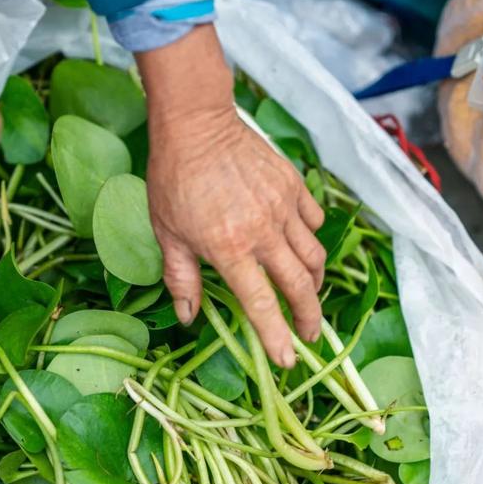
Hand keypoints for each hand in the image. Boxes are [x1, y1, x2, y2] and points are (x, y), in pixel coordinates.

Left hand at [136, 25, 324, 368]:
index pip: (261, 304)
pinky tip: (301, 246)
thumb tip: (188, 317)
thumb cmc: (173, 179)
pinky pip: (315, 221)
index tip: (288, 360)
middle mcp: (263, 231)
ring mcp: (283, 206)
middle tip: (308, 334)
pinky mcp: (293, 185)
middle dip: (308, 317)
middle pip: (300, 285)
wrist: (196, 123)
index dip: (276, 337)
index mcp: (229, 249)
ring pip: (314, 256)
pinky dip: (312, 239)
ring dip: (314, 282)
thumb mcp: (168, 234)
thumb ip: (181, 278)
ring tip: (307, 294)